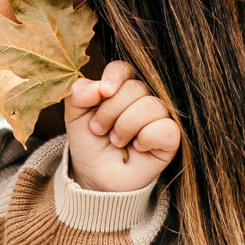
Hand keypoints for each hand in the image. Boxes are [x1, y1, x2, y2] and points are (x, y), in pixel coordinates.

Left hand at [62, 61, 180, 192]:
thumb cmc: (90, 144)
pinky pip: (166, 128)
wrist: (96, 176)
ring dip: (125, 127)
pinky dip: (146, 139)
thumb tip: (98, 87)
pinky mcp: (170, 138)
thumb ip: (78, 95)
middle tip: (100, 130)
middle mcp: (143, 98)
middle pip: (135, 88)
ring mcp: (159, 117)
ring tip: (116, 141)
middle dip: (111, 112)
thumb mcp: (75, 117)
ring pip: (150, 106)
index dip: (114, 78)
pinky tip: (138, 147)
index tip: (103, 93)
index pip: (123, 68)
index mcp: (121, 88)